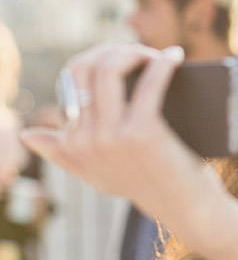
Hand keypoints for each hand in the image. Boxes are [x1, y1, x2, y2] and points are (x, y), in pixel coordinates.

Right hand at [19, 44, 221, 237]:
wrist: (187, 209)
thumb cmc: (148, 186)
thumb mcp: (97, 174)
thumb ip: (63, 154)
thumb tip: (28, 135)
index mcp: (70, 144)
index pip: (70, 80)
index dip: (96, 58)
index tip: (122, 54)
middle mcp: (84, 140)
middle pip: (87, 69)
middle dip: (114, 51)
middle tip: (141, 52)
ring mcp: (111, 136)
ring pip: (109, 69)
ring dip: (135, 52)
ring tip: (157, 54)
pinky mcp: (142, 132)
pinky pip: (149, 82)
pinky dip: (163, 64)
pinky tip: (175, 56)